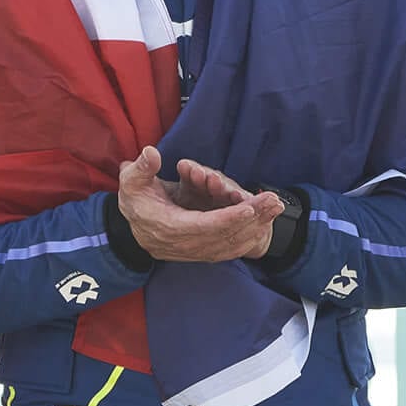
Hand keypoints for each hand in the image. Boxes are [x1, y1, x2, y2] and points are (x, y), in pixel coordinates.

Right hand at [115, 146, 281, 261]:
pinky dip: (248, 238)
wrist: (131, 228)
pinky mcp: (200, 252)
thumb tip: (151, 153)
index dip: (226, 218)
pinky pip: (229, 249)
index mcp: (167, 227)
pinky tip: (265, 225)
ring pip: (230, 244)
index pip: (202, 226)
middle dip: (251, 219)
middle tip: (274, 201)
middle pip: (223, 236)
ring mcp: (193, 251)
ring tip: (275, 208)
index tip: (248, 207)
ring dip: (256, 228)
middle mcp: (183, 244)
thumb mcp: (130, 181)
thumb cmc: (134, 200)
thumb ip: (141, 168)